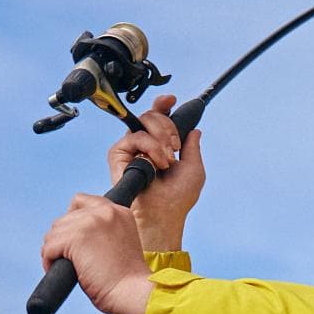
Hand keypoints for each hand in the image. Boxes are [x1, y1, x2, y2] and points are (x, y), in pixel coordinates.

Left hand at [40, 192, 158, 313]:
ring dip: (53, 250)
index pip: (82, 202)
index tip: (73, 240)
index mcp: (119, 212)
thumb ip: (101, 232)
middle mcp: (106, 211)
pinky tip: (59, 271)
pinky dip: (48, 260)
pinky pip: (49, 247)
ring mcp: (91, 222)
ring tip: (64, 266)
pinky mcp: (77, 237)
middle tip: (66, 259)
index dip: (72, 220)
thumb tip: (71, 235)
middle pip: (65, 218)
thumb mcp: (119, 244)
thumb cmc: (127, 280)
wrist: (133, 292)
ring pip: (54, 232)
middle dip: (61, 238)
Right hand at [106, 95, 203, 251]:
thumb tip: (195, 129)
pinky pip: (135, 137)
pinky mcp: (118, 154)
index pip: (159, 118)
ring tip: (167, 161)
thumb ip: (192, 146)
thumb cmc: (178, 198)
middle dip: (168, 126)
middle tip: (175, 147)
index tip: (171, 100)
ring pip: (143, 121)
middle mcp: (144, 145)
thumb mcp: (194, 168)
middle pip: (151, 114)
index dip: (163, 105)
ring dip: (161, 139)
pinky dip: (150, 148)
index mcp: (161, 146)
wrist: (163, 213)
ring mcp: (131, 149)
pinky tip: (155, 165)